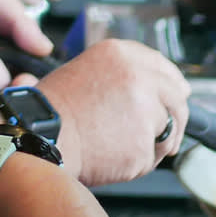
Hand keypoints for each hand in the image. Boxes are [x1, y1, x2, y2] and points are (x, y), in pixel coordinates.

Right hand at [36, 38, 192, 186]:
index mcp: (120, 54)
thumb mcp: (86, 73)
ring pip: (169, 129)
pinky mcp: (144, 141)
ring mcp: (143, 108)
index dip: (172, 85)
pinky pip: (154, 156)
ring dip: (154, 141)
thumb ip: (121, 76)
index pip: (164, 67)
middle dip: (173, 118)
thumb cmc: (53, 111)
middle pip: (177, 98)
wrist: (38, 137)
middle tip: (162, 131)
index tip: (176, 94)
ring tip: (119, 143)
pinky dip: (139, 162)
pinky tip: (113, 156)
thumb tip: (155, 89)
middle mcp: (137, 75)